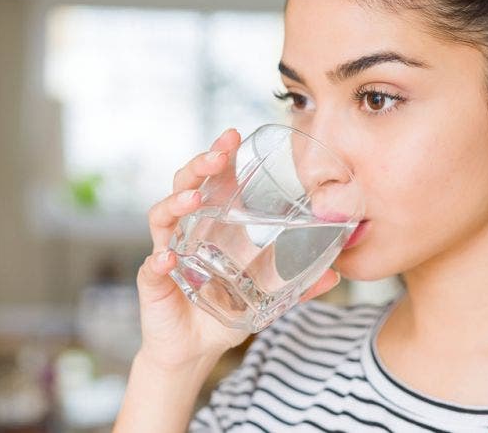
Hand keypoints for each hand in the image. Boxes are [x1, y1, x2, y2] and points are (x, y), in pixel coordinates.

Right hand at [135, 128, 341, 369]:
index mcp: (210, 226)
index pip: (211, 182)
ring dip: (176, 204)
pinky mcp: (154, 284)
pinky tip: (168, 260)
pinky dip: (158, 262)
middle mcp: (184, 233)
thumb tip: (336, 275)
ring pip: (162, 218)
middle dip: (199, 166)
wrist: (193, 351)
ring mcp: (167, 254)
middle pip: (184, 187)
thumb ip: (298, 285)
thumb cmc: (223, 312)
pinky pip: (151, 268)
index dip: (219, 157)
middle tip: (218, 154)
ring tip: (194, 199)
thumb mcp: (266, 298)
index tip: (233, 136)